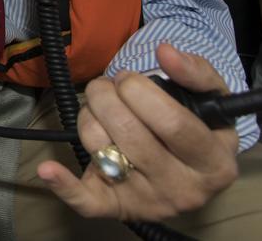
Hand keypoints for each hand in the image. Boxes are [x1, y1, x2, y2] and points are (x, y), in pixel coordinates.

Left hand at [37, 44, 240, 221]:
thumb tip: (165, 52)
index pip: (172, 123)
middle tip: (106, 86)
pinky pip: (86, 202)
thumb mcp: (212, 100)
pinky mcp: (116, 208)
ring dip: (89, 116)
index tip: (127, 78)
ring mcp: (148, 202)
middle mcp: (183, 190)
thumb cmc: (200, 129)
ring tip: (99, 108)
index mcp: (214, 164)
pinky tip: (47, 169)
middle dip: (107, 97)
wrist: (190, 175)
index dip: (141, 92)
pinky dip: (64, 185)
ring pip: (102, 150)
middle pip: (131, 135)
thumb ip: (196, 72)